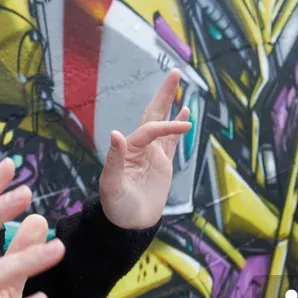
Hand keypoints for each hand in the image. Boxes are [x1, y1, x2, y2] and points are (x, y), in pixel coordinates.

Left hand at [99, 68, 192, 229]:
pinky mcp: (162, 163)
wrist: (128, 225)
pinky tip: (186, 111)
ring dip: (171, 103)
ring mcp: (152, 153)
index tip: (186, 125)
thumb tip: (116, 133)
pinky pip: (172, 140)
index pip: (150, 129)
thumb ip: (114, 160)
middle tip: (174, 72)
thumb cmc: (116, 207)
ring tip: (178, 81)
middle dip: (164, 94)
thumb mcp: (111, 186)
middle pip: (154, 114)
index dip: (168, 125)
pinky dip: (178, 126)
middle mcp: (140, 146)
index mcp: (128, 149)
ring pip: (163, 122)